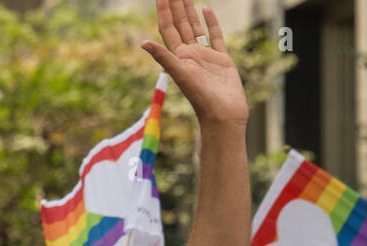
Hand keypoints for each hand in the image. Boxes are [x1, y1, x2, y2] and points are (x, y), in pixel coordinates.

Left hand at [142, 1, 247, 126]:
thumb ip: (164, 57)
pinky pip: (214, 36)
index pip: (168, 28)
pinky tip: (206, 8)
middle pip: (180, 24)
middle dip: (175, 6)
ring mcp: (205, 56)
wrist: (223, 114)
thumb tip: (143, 43)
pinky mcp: (221, 59)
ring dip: (189, 11)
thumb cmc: (201, 98)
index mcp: (178, 56)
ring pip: (195, 27)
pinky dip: (211, 22)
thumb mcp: (180, 74)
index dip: (163, 11)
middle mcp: (189, 54)